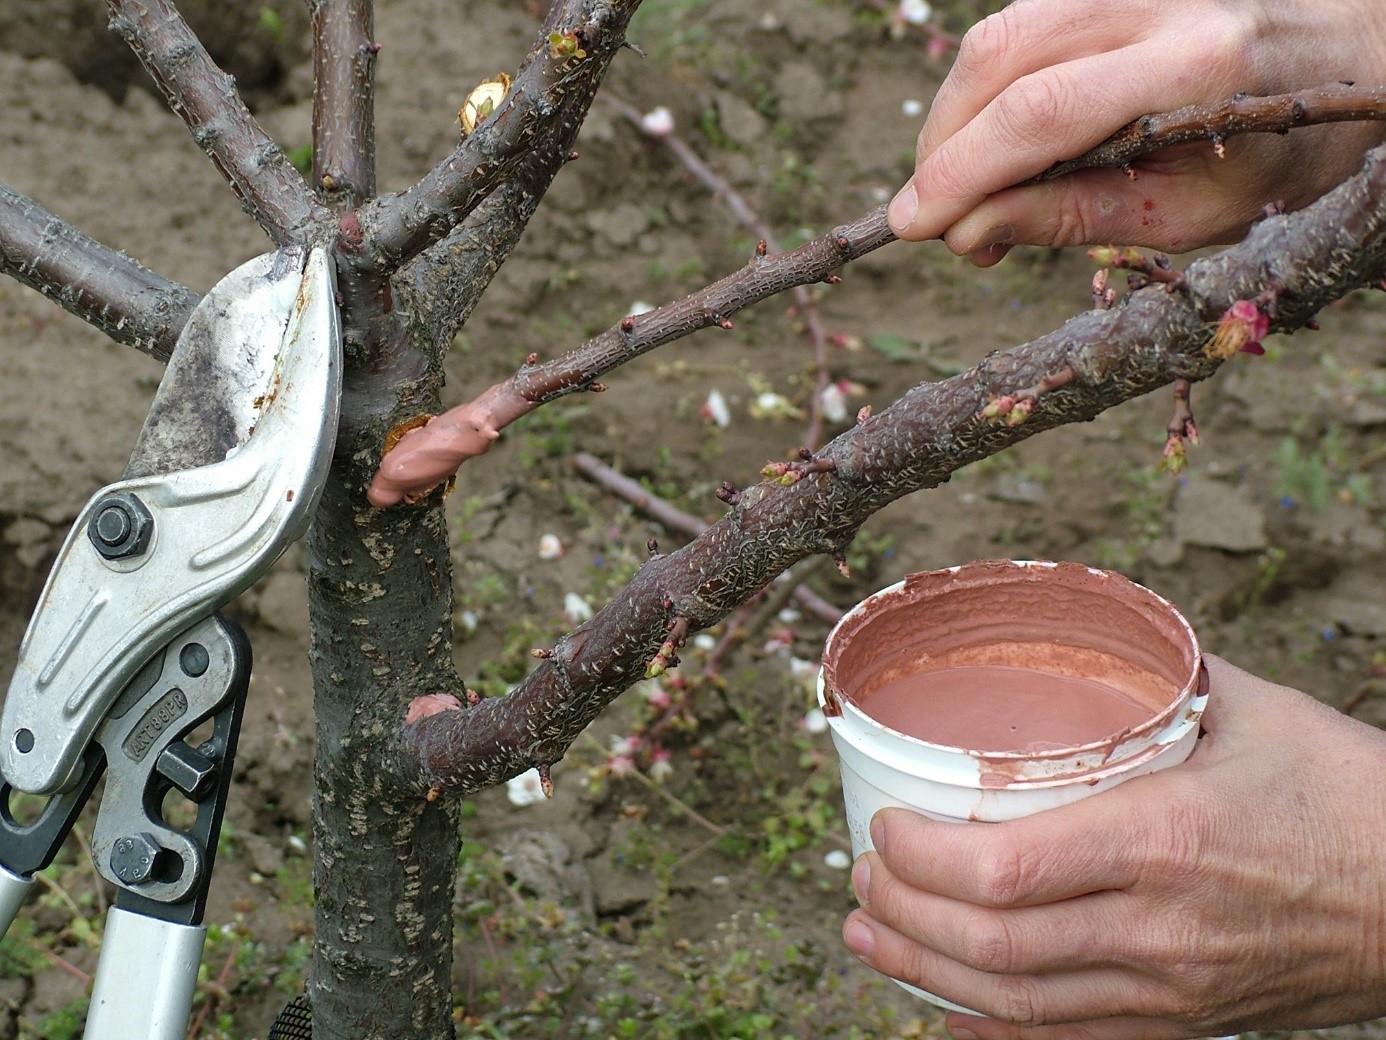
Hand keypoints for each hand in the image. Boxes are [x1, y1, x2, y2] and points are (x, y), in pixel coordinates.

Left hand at [843, 655, 1385, 1039]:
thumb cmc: (1350, 798)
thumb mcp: (1256, 713)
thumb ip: (1159, 674)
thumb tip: (1086, 637)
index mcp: (1165, 840)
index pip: (1007, 869)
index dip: (922, 858)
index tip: (883, 826)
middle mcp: (1159, 929)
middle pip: (994, 946)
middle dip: (904, 913)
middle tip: (859, 875)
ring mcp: (1170, 989)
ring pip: (1018, 1005)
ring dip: (925, 972)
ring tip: (869, 936)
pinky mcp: (1185, 1022)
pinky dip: (993, 1032)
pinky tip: (945, 1012)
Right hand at [890, 0, 1385, 262]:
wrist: (1352, 57)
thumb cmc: (1278, 157)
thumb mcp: (1188, 217)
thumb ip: (1073, 218)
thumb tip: (968, 233)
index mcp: (1197, 70)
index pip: (1042, 113)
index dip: (959, 172)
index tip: (911, 227)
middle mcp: (1160, 2)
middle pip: (1001, 60)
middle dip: (942, 149)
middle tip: (935, 221)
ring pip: (997, 34)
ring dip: (953, 120)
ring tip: (963, 188)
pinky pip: (1018, 24)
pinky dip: (983, 90)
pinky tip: (992, 142)